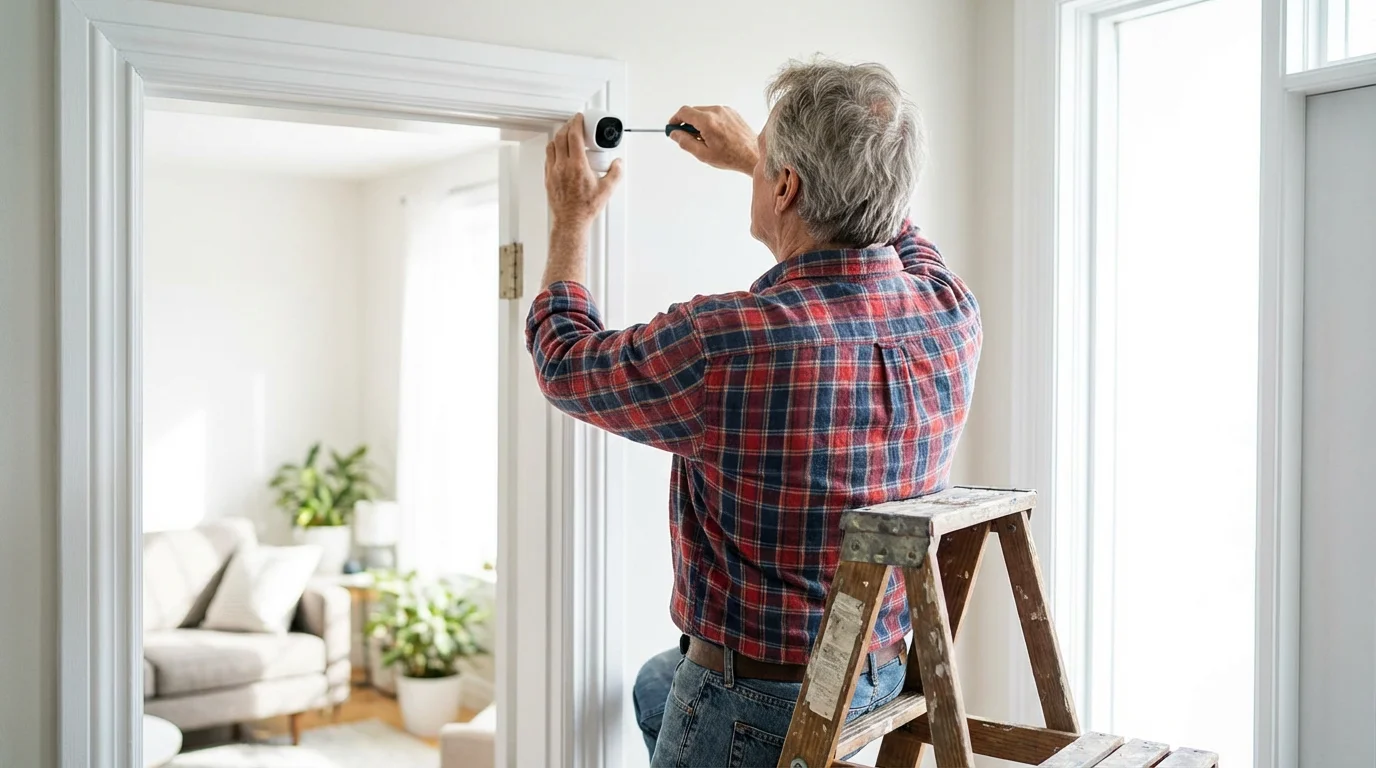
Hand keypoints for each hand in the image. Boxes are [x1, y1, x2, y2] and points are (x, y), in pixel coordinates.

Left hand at [545, 113, 622, 229]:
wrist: (571, 221)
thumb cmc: (585, 208)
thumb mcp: (607, 190)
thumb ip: (615, 173)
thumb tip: (618, 163)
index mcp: (578, 165)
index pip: (574, 136)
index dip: (576, 123)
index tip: (579, 118)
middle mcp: (563, 166)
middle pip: (561, 137)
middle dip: (567, 127)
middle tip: (573, 124)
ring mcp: (553, 172)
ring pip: (552, 146)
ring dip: (558, 137)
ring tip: (565, 136)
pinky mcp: (548, 178)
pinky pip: (548, 158)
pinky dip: (553, 150)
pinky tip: (559, 153)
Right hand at [668, 105, 758, 174]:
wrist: (753, 154)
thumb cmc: (731, 157)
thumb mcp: (703, 154)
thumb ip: (685, 142)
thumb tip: (674, 134)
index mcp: (707, 121)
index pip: (684, 112)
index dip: (675, 119)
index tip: (672, 127)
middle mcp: (716, 111)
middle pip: (693, 111)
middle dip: (687, 123)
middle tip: (688, 138)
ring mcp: (725, 110)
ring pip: (703, 112)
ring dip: (699, 123)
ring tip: (706, 140)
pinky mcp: (731, 112)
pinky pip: (714, 113)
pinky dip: (709, 122)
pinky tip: (715, 136)